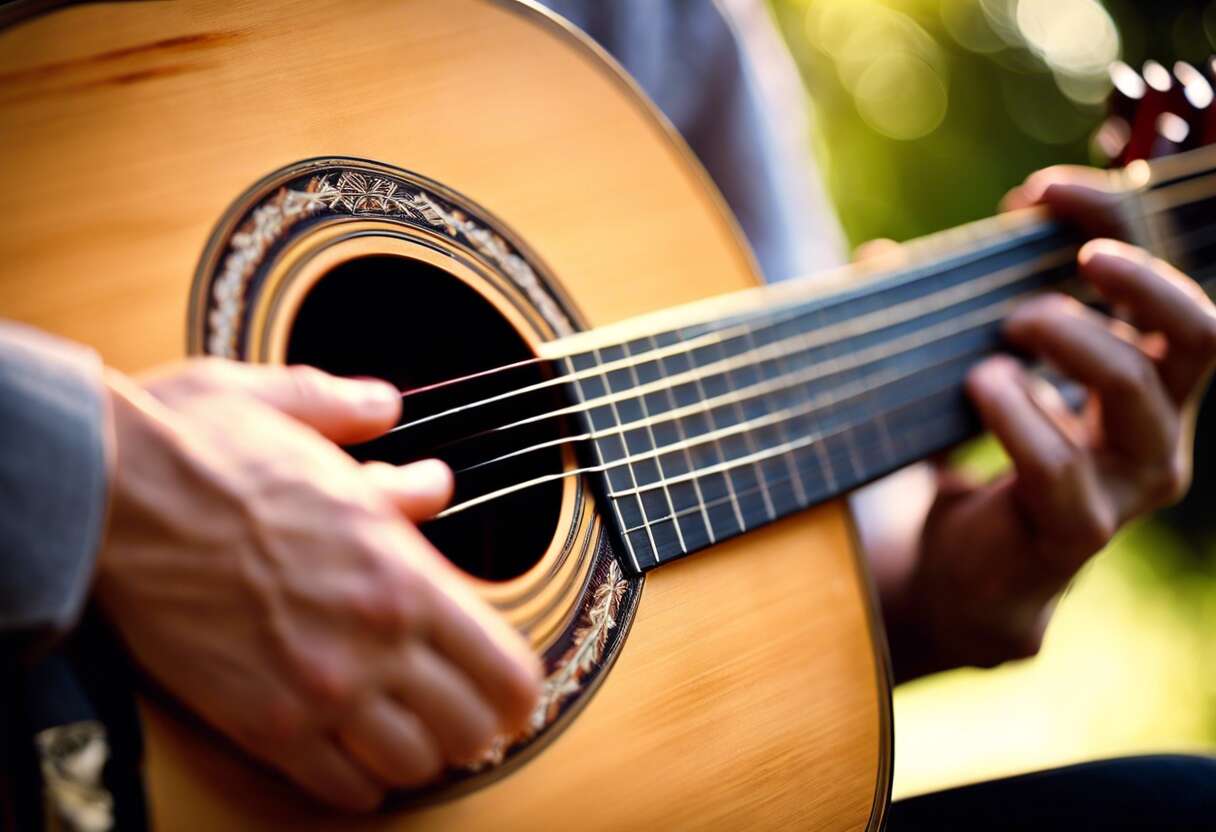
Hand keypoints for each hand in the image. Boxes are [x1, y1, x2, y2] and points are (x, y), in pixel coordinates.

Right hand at [94, 359, 541, 810]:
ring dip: (419, 753)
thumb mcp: (290, 404)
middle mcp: (373, 641)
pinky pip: (338, 785)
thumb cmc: (196, 448)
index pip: (505, 667)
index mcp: (399, 568)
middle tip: (468, 715)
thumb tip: (385, 409)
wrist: (105, 496)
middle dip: (478, 726)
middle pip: (470, 729)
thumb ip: (355, 413)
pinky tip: (355, 760)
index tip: (515, 692)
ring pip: (411, 765)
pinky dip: (358, 782)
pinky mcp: (259, 723)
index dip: (521, 690)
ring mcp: (317, 690)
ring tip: (410, 732)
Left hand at [876, 167, 1215, 678]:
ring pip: (1136, 384)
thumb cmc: (971, 465)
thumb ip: (939, 318)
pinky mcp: (1078, 528)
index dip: (1117, 221)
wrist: (958, 579)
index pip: (1168, 284)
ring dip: (1068, 334)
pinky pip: (1059, 462)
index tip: (1039, 192)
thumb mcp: (966, 374)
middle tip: (1073, 253)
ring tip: (1007, 325)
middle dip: (1139, 273)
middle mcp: (1156, 426)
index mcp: (1143, 379)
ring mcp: (1126, 481)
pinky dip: (1016, 411)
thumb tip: (878, 254)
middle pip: (1201, 330)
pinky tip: (979, 384)